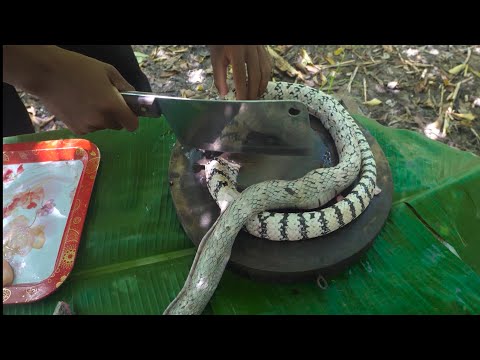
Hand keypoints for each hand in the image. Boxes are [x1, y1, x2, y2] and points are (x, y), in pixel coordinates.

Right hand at [3, 46, 137, 134]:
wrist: (46, 73)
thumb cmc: (79, 68)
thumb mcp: (107, 71)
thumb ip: (125, 86)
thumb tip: (135, 99)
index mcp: (112, 105)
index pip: (132, 125)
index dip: (132, 119)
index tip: (128, 113)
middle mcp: (101, 120)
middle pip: (117, 126)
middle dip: (115, 116)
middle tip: (105, 102)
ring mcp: (88, 126)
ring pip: (102, 127)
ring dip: (101, 118)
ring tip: (88, 101)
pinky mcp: (76, 129)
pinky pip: (89, 128)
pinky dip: (88, 121)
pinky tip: (79, 107)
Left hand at [208, 45, 271, 99]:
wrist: (230, 28)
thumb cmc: (221, 43)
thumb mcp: (216, 57)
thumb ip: (219, 76)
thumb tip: (224, 94)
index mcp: (236, 51)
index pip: (241, 76)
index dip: (242, 91)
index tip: (241, 102)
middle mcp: (250, 49)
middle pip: (255, 76)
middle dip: (253, 92)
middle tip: (250, 103)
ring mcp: (259, 48)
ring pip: (265, 71)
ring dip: (261, 86)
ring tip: (256, 96)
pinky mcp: (263, 49)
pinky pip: (268, 65)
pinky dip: (266, 77)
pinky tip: (260, 85)